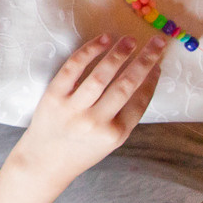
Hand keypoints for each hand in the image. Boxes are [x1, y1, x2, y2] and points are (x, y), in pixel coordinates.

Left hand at [13, 33, 166, 181]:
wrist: (43, 162)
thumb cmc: (80, 150)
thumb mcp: (110, 142)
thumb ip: (126, 114)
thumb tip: (146, 78)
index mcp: (115, 135)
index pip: (140, 102)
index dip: (151, 80)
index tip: (159, 63)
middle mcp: (96, 122)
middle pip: (126, 85)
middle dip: (145, 61)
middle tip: (157, 42)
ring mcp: (73, 109)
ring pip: (100, 75)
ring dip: (119, 54)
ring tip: (130, 40)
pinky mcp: (53, 97)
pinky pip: (73, 68)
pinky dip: (89, 51)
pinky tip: (103, 40)